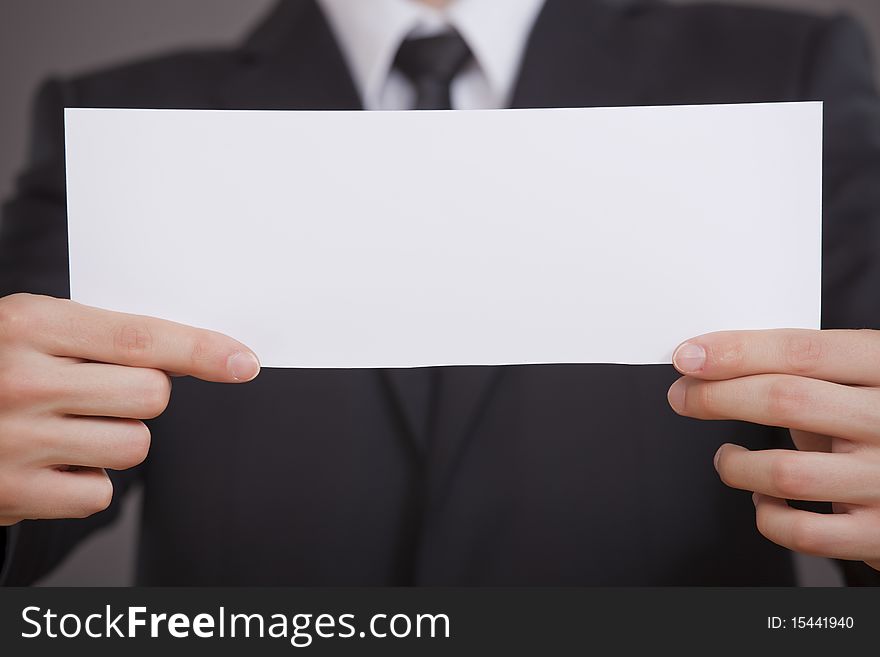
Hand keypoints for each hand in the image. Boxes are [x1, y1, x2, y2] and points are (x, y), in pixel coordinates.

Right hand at [0, 293, 259, 525]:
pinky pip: (99, 493)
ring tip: (70, 427)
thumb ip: (100, 336)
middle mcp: (22, 381)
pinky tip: (51, 462)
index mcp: (30, 325)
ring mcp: (15, 440)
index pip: (140, 338)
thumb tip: (195, 351)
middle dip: (142, 397)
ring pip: (134, 446)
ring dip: (116, 440)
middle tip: (101, 393)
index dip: (200, 349)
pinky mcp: (12, 492)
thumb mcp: (30, 328)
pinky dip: (86, 482)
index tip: (243, 361)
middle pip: (150, 397)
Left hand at [667, 329, 879, 570]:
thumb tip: (715, 366)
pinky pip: (804, 532)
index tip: (689, 356)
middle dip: (716, 397)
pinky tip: (762, 499)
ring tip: (728, 458)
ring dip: (735, 465)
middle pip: (786, 401)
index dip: (736, 351)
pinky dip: (767, 516)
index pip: (803, 350)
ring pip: (785, 471)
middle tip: (684, 397)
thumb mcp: (858, 380)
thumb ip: (806, 373)